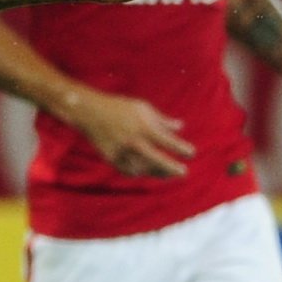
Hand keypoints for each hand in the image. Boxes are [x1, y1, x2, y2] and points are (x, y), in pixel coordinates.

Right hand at [63, 90, 193, 178]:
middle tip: (184, 173)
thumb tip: (180, 126)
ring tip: (167, 174)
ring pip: (144, 169)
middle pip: (158, 161)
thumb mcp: (143, 109)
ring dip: (157, 172)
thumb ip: (162, 120)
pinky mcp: (112, 159)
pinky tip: (147, 171)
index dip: (183, 149)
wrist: (90, 113)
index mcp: (144, 127)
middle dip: (173, 169)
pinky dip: (139, 172)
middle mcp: (134, 142)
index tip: (192, 153)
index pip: (169, 142)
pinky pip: (129, 171)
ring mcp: (122, 152)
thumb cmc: (120, 108)